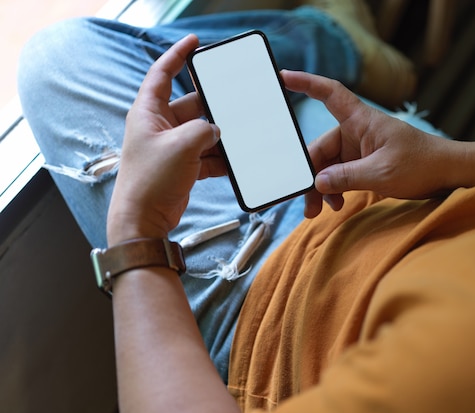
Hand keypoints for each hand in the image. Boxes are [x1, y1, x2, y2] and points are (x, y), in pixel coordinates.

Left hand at [107, 34, 224, 244]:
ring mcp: (173, 147)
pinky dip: (221, 159)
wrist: (145, 219)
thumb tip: (217, 129)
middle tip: (236, 106)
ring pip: (204, 132)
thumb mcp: (182, 146)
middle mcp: (160, 126)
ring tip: (241, 138)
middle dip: (214, 110)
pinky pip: (207, 155)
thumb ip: (205, 130)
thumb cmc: (151, 180)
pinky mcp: (184, 165)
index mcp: (149, 112)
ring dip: (220, 138)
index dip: (177, 55)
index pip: (162, 74)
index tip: (194, 42)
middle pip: (193, 106)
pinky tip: (236, 163)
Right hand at [281, 71, 461, 217]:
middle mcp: (357, 132)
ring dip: (322, 188)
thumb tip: (318, 182)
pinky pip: (340, 174)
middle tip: (306, 202)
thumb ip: (346, 177)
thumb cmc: (421, 164)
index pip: (330, 94)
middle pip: (321, 148)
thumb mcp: (381, 173)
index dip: (306, 84)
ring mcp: (359, 149)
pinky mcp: (364, 163)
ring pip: (328, 166)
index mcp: (361, 121)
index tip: (283, 77)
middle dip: (311, 175)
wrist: (447, 173)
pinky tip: (335, 204)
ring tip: (318, 211)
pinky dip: (335, 189)